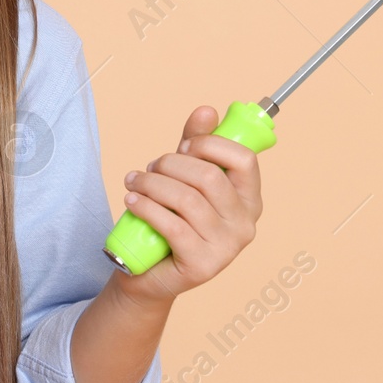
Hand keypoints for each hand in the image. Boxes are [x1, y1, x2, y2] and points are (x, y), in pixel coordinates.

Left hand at [116, 105, 262, 305]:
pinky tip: (132, 201)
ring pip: (187, 200)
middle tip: (150, 168)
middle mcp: (245, 224)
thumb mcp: (184, 178)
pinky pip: (172, 225)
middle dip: (171, 164)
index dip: (209, 144)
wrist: (150, 272)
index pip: (244, 159)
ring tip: (133, 182)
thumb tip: (207, 110)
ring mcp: (227, 248)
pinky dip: (146, 207)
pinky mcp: (202, 266)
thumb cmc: (172, 219)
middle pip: (209, 177)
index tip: (183, 145)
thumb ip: (196, 145)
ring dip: (152, 184)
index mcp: (249, 199)